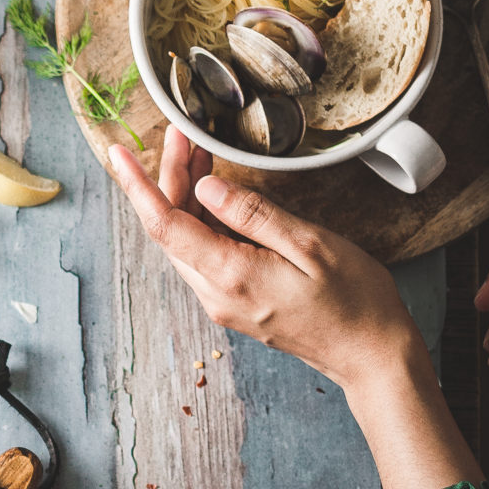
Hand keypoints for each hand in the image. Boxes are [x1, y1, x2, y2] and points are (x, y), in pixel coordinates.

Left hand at [109, 129, 480, 488]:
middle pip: (171, 229)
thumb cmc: (353, 299)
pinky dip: (202, 218)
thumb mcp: (309, 244)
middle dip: (168, 178)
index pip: (165, 226)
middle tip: (183, 133)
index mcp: (231, 276)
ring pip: (185, 241)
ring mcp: (222, 302)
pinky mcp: (234, 302)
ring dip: (184, 195)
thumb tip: (206, 187)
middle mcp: (216, 294)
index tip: (117, 154)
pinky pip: (204, 254)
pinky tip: (214, 191)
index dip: (137, 186)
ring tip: (198, 150)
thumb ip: (253, 215)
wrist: (370, 355)